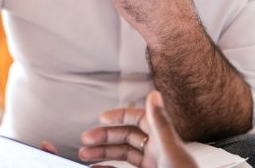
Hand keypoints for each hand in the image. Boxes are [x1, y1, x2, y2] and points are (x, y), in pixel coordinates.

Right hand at [79, 91, 195, 167]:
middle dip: (105, 137)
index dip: (120, 116)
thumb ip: (160, 124)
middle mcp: (156, 151)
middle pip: (127, 137)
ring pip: (122, 155)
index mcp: (163, 140)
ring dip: (103, 153)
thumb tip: (154, 94)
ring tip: (84, 154)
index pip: (139, 119)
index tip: (102, 118)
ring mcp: (152, 166)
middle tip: (86, 139)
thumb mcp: (170, 151)